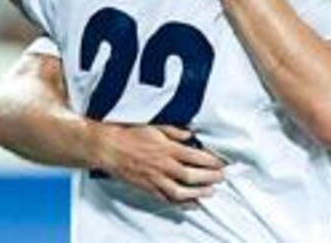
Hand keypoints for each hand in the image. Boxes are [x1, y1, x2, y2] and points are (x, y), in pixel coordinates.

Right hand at [91, 122, 224, 205]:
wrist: (108, 148)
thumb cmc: (131, 134)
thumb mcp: (156, 126)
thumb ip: (176, 131)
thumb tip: (192, 134)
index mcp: (167, 148)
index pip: (195, 156)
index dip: (211, 161)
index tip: (221, 163)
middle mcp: (163, 165)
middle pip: (191, 175)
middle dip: (209, 178)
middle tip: (222, 178)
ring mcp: (154, 179)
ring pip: (180, 191)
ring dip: (198, 193)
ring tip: (211, 192)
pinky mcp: (147, 188)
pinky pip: (166, 199)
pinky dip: (180, 203)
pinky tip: (191, 204)